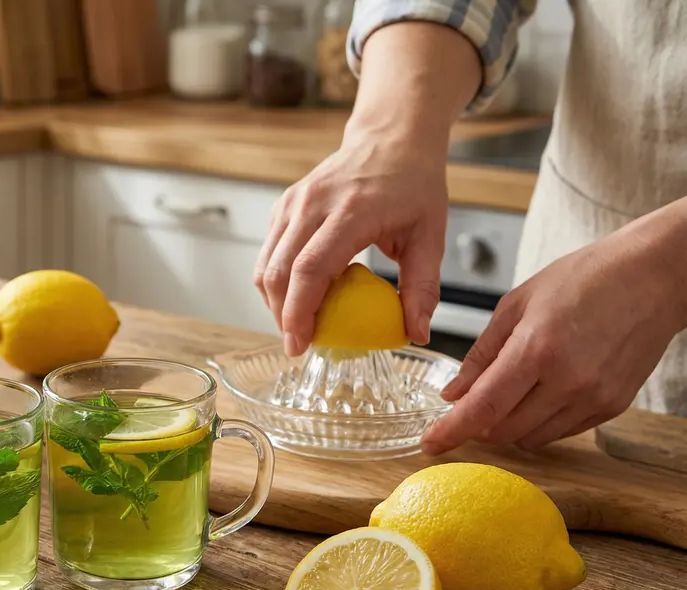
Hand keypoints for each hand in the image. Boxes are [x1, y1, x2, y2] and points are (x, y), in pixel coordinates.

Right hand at [253, 132, 448, 354]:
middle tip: (300, 344)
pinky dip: (277, 281)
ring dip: (275, 301)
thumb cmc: (413, 185)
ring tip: (299, 323)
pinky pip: (268, 252)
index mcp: (351, 211)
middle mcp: (313, 204)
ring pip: (265, 264)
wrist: (391, 138)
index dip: (299, 311)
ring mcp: (293, 202)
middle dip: (282, 316)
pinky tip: (300, 294)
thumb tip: (416, 332)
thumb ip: (423, 286)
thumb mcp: (430, 235)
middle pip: (278, 271)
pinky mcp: (284, 205)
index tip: (300, 344)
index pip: (310, 268)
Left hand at [422, 213, 686, 452]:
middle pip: (503, 430)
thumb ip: (482, 354)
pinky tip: (541, 393)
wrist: (655, 276)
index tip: (430, 444)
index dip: (452, 431)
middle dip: (477, 425)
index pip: (483, 407)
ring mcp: (593, 397)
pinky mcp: (613, 405)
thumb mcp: (518, 304)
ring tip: (510, 392)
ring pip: (531, 438)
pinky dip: (540, 422)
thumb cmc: (586, 278)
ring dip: (508, 426)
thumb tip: (453, 393)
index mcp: (536, 349)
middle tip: (470, 404)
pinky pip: (562, 431)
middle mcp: (567, 381)